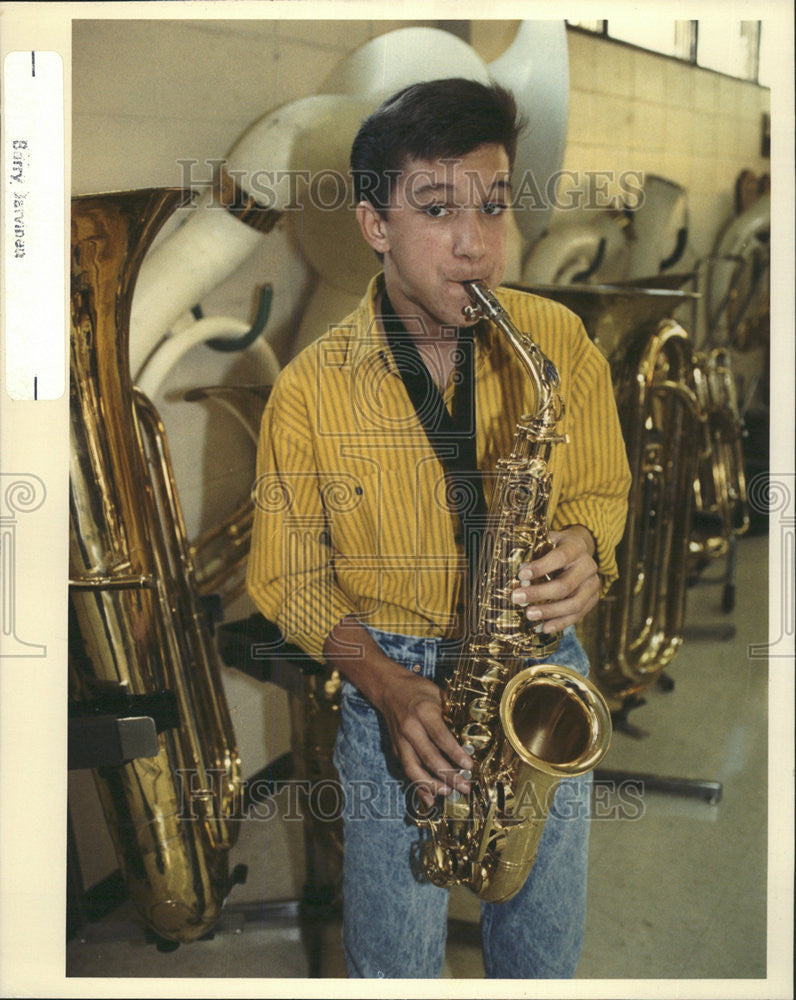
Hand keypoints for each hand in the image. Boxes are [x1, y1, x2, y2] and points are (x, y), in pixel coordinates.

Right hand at [323, 617, 471, 807]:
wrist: (388, 688)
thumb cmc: (417, 690)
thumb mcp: (438, 694)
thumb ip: (452, 713)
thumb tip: (471, 734)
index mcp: (423, 711)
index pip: (440, 736)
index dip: (455, 753)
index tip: (469, 766)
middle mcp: (410, 728)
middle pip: (429, 757)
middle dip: (448, 775)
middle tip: (465, 786)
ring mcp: (401, 740)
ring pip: (414, 768)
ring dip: (432, 785)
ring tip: (449, 792)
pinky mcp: (396, 749)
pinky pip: (407, 771)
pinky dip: (418, 786)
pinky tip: (430, 799)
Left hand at [509, 525, 599, 633]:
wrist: (579, 552)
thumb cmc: (556, 547)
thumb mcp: (547, 540)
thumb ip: (534, 550)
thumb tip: (514, 567)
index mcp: (576, 547)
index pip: (560, 557)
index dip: (541, 567)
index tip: (521, 574)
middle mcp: (588, 566)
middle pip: (565, 585)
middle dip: (539, 593)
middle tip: (517, 598)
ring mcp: (593, 584)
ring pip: (574, 604)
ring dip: (549, 612)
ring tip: (529, 615)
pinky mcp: (593, 599)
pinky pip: (578, 615)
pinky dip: (560, 623)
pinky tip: (544, 627)